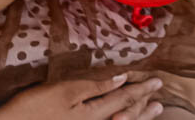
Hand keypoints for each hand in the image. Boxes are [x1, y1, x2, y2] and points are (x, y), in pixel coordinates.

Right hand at [0, 76, 164, 119]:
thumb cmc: (35, 108)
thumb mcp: (65, 91)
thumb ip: (95, 87)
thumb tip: (121, 79)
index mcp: (93, 113)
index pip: (124, 98)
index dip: (141, 89)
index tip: (156, 81)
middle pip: (125, 115)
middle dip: (143, 105)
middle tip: (159, 98)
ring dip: (136, 116)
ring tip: (152, 110)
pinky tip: (119, 116)